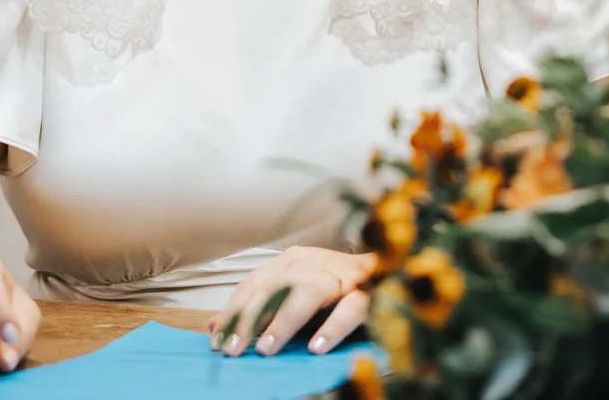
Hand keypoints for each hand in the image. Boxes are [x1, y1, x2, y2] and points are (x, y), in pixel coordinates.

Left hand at [214, 246, 374, 356]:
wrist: (394, 273)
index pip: (256, 282)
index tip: (218, 339)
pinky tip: (316, 347)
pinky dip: (333, 327)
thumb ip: (259, 311)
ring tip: (268, 347)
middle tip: (235, 348)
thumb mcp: (293, 300)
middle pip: (277, 285)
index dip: (235, 309)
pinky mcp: (371, 291)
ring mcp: (345, 274)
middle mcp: (316, 261)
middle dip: (252, 317)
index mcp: (295, 260)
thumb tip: (214, 325)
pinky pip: (352, 307)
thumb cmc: (336, 293)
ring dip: (285, 319)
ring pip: (310, 290)